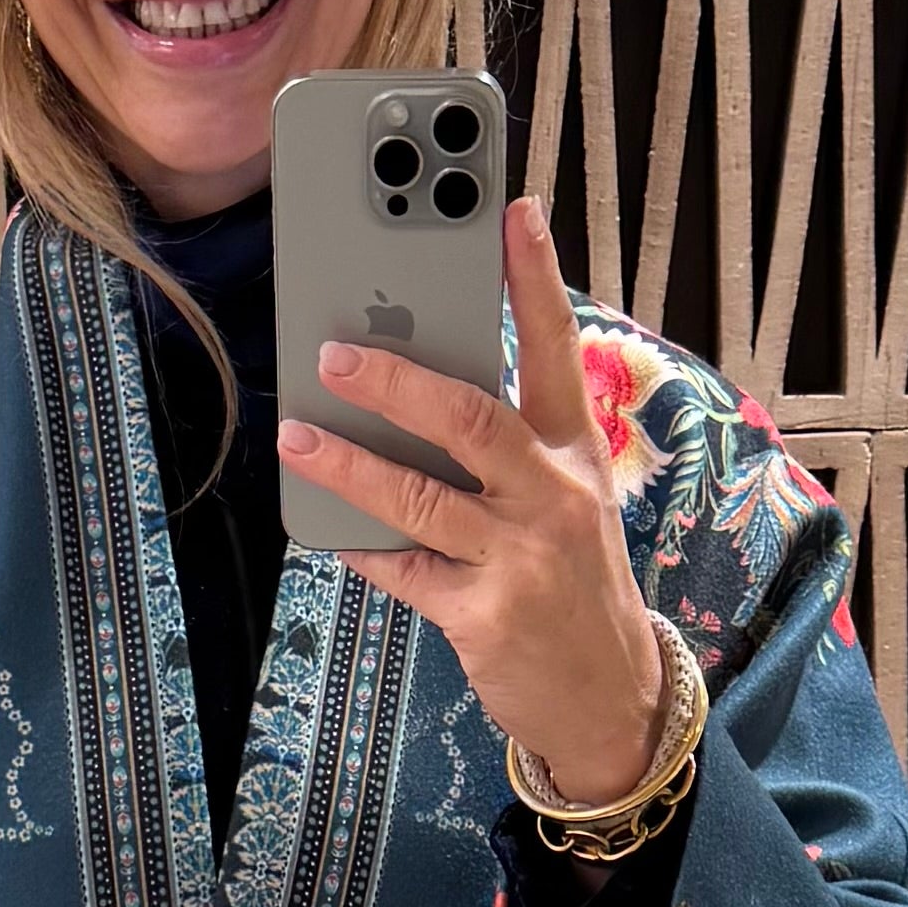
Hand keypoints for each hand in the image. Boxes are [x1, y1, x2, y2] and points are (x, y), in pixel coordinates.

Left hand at [276, 197, 667, 806]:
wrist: (609, 696)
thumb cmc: (571, 580)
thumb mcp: (565, 502)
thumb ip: (509, 446)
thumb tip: (414, 389)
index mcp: (576, 453)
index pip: (558, 348)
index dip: (535, 277)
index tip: (510, 210)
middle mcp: (553, 497)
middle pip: (471, 418)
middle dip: (396, 380)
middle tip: (332, 350)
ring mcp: (520, 559)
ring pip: (421, 496)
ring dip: (350, 461)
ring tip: (298, 433)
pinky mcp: (483, 616)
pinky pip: (405, 570)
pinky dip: (362, 547)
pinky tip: (327, 528)